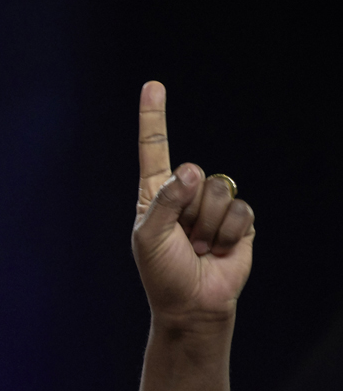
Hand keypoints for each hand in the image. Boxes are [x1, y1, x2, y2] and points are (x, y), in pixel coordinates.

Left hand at [132, 81, 254, 329]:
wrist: (193, 305)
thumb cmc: (162, 273)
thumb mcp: (150, 237)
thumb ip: (165, 201)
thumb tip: (191, 169)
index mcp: (154, 194)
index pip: (154, 150)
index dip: (153, 118)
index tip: (153, 85)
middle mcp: (184, 194)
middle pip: (194, 174)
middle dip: (188, 211)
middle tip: (184, 240)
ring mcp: (212, 206)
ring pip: (218, 191)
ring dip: (208, 226)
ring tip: (200, 247)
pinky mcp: (240, 220)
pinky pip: (240, 210)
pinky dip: (229, 234)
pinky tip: (220, 250)